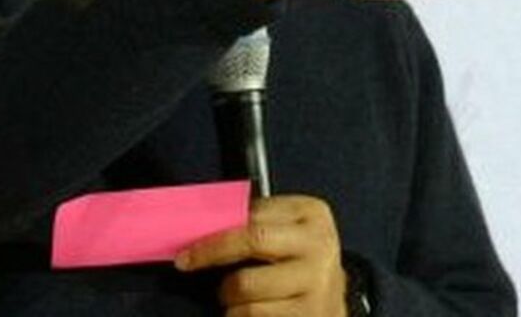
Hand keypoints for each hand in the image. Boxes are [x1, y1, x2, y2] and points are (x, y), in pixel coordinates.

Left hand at [175, 195, 346, 316]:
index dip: (216, 229)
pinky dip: (240, 316)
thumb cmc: (299, 265)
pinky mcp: (309, 314)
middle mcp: (319, 244)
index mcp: (312, 215)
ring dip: (228, 295)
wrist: (332, 304)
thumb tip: (202, 227)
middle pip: (252, 239)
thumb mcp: (287, 234)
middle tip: (187, 262)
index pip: (253, 214)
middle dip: (212, 251)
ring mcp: (316, 281)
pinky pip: (253, 314)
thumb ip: (254, 224)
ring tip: (236, 296)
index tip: (188, 243)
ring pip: (245, 284)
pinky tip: (251, 311)